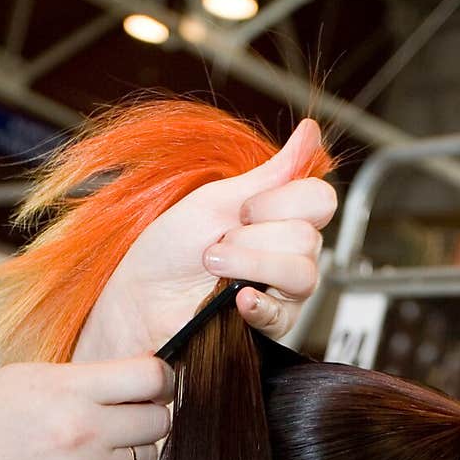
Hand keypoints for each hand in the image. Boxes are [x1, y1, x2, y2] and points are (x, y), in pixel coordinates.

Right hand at [0, 356, 172, 459]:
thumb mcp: (24, 377)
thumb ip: (82, 378)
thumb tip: (129, 378)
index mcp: (71, 391)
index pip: (151, 378)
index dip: (162, 377)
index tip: (154, 380)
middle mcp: (86, 433)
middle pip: (160, 420)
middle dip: (152, 411)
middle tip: (133, 409)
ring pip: (147, 456)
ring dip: (135, 445)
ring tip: (103, 438)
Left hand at [72, 119, 336, 362]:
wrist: (140, 300)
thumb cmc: (170, 252)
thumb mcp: (218, 199)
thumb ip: (271, 173)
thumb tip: (311, 133)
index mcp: (281, 218)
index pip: (320, 200)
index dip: (282, 202)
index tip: (243, 209)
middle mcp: (289, 254)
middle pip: (310, 239)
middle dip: (254, 238)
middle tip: (216, 244)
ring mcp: (283, 293)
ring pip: (303, 275)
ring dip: (252, 265)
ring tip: (214, 266)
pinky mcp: (270, 327)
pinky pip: (285, 315)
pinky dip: (260, 303)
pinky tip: (236, 298)